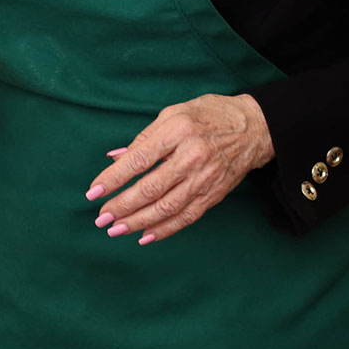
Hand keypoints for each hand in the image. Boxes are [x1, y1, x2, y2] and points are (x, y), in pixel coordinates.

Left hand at [86, 93, 272, 242]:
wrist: (255, 128)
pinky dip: (164, 229)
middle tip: (101, 218)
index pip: (139, 159)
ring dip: (138, 222)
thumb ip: (144, 138)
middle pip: (151, 188)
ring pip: (166, 208)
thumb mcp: (174, 113)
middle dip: (122, 206)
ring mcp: (204, 178)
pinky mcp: (214, 194)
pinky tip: (144, 236)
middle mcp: (192, 156)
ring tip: (116, 230)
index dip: (113, 178)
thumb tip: (114, 159)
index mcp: (178, 130)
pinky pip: (186, 217)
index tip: (93, 192)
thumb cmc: (209, 115)